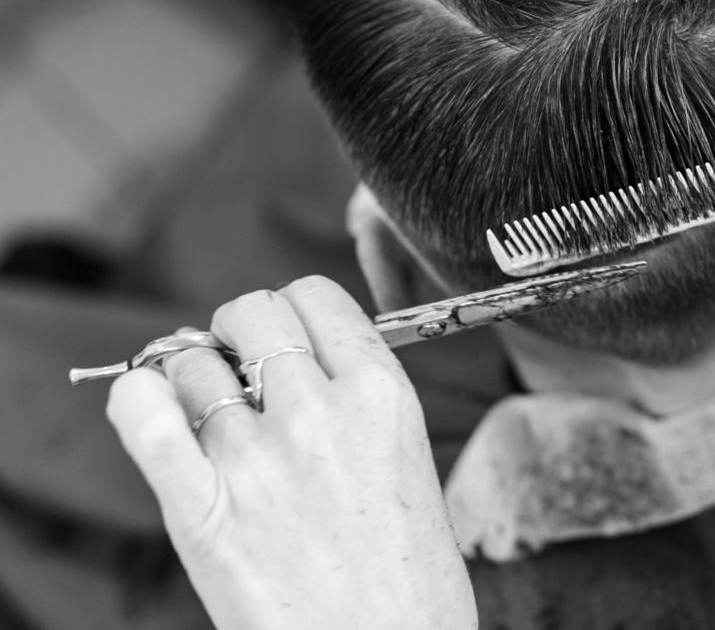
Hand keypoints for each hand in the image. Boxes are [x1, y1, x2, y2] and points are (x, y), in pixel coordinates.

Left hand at [106, 277, 474, 629]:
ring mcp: (258, 461)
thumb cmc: (410, 581)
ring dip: (192, 379)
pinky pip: (145, 418)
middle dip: (238, 333)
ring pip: (192, 365)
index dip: (292, 312)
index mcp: (384, 397)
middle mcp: (320, 415)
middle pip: (252, 315)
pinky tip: (149, 407)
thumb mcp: (412, 460)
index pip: (316, 297)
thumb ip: (359, 402)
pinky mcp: (203, 512)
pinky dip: (136, 400)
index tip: (285, 338)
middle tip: (239, 368)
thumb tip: (295, 362)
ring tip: (206, 415)